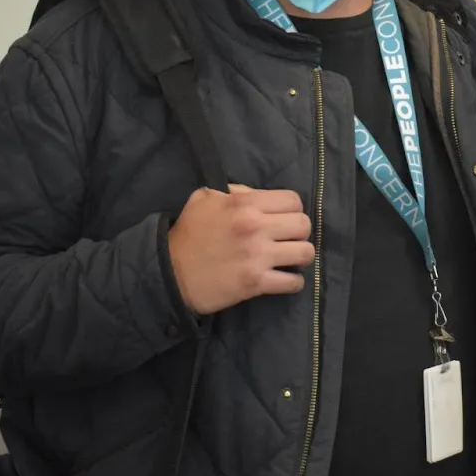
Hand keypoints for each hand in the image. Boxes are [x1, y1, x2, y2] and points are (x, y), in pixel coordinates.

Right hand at [166, 185, 314, 313]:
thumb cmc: (188, 234)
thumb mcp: (205, 198)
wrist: (169, 272)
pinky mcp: (256, 283)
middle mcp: (255, 227)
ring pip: (306, 253)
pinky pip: (294, 282)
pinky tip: (283, 279)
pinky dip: (293, 282)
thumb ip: (235, 192)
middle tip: (287, 240)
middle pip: (304, 225)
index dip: (291, 210)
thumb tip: (258, 195)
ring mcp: (257, 256)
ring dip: (300, 256)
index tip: (282, 219)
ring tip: (289, 259)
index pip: (293, 200)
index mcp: (245, 204)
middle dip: (298, 232)